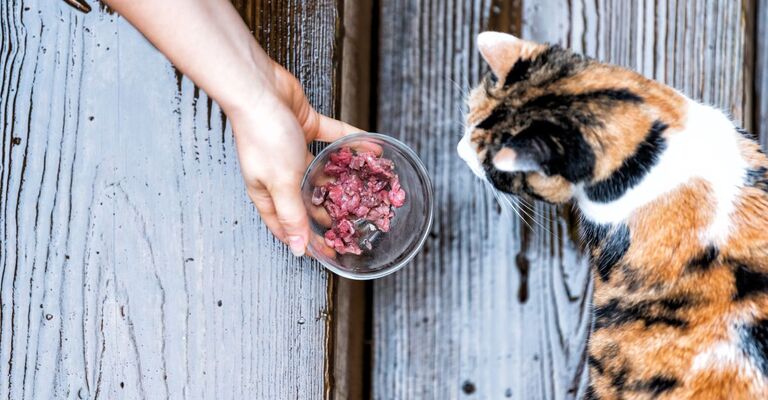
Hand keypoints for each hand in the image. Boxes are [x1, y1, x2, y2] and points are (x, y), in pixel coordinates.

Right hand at [227, 62, 357, 255]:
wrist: (259, 89)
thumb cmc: (264, 138)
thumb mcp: (281, 183)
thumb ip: (293, 216)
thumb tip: (298, 251)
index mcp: (267, 192)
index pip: (288, 225)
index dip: (307, 240)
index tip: (331, 251)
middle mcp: (280, 173)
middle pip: (307, 198)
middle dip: (329, 210)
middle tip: (354, 221)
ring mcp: (292, 149)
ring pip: (322, 168)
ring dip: (343, 176)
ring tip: (366, 187)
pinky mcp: (305, 126)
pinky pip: (334, 138)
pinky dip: (351, 142)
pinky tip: (372, 149)